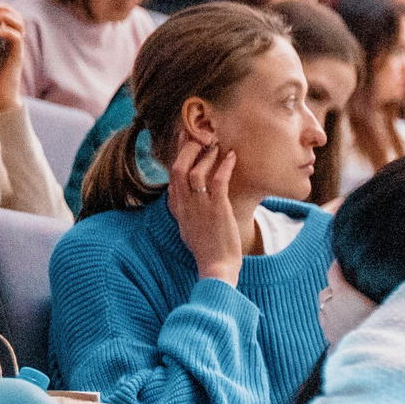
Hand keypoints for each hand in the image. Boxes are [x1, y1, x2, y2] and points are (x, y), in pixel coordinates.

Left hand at [0, 0, 26, 113]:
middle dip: (4, 7)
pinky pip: (17, 38)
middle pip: (15, 16)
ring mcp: (15, 49)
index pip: (6, 17)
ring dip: (6, 16)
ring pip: (19, 24)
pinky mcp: (17, 57)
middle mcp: (11, 42)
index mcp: (3, 40)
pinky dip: (7, 31)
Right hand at [165, 139, 242, 285]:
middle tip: (198, 135)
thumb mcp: (188, 228)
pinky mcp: (218, 210)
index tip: (183, 139)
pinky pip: (218, 181)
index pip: (172, 176)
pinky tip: (232, 157)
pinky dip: (225, 166)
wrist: (216, 268)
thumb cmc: (206, 250)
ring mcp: (200, 207)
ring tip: (216, 144)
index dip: (177, 154)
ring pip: (196, 171)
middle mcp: (184, 205)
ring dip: (207, 155)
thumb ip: (184, 211)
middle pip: (178, 168)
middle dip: (187, 149)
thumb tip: (183, 198)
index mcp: (177, 208)